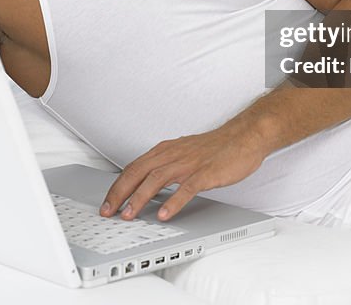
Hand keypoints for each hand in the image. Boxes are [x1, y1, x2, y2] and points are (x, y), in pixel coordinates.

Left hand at [99, 124, 267, 221]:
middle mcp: (173, 154)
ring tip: (129, 215)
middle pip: (138, 172)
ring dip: (140, 198)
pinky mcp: (206, 172)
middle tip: (108, 211)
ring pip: (157, 179)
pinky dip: (173, 202)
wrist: (244, 136)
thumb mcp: (184, 154)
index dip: (117, 185)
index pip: (134, 167)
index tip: (107, 202)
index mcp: (166, 150)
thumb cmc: (216, 147)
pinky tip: (165, 214)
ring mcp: (189, 163)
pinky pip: (186, 188)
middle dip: (120, 192)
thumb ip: (167, 167)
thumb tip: (149, 185)